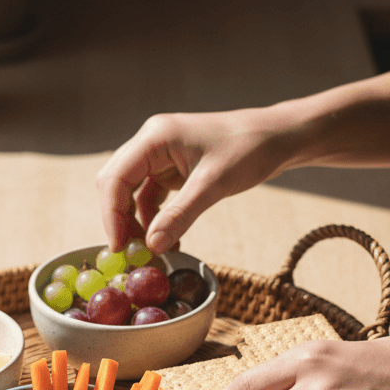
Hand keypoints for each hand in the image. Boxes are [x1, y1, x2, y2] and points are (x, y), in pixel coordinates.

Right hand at [95, 109, 295, 252]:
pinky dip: (155, 218)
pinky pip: (151, 195)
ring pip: (131, 192)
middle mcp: (151, 142)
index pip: (115, 177)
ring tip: (151, 250)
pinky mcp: (172, 167)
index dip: (111, 214)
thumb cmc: (249, 150)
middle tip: (130, 253)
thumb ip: (180, 216)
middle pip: (116, 183)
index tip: (119, 247)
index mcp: (155, 137)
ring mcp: (160, 154)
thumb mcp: (213, 186)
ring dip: (136, 221)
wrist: (277, 138)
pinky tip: (167, 240)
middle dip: (120, 219)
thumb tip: (151, 246)